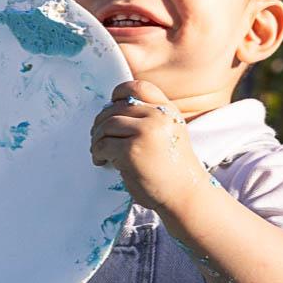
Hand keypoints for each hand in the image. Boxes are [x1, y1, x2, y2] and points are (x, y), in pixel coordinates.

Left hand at [90, 80, 205, 212]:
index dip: (119, 93)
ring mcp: (145, 132)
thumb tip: (110, 114)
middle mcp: (157, 116)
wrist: (185, 194)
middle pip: (116, 108)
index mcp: (167, 110)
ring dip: (97, 138)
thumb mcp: (169, 134)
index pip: (138, 87)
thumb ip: (149, 120)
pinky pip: (103, 144)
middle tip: (97, 136)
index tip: (110, 106)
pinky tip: (101, 160)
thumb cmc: (173, 170)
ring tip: (98, 150)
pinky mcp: (131, 150)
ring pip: (107, 125)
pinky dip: (97, 152)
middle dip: (101, 122)